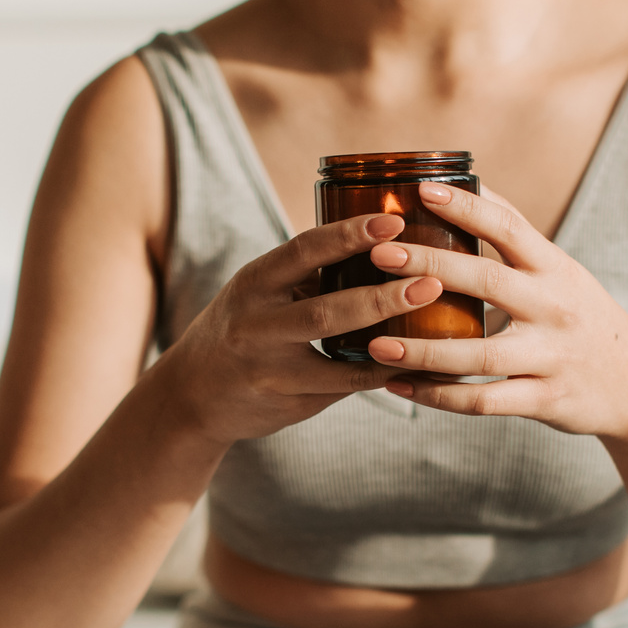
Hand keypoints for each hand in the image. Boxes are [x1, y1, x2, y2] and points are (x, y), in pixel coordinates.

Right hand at [158, 212, 442, 443]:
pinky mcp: (288, 404)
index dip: (349, 235)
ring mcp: (270, 371)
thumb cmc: (245, 325)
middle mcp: (255, 327)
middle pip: (324, 311)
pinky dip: (382, 376)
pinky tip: (418, 367)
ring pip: (336, 361)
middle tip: (431, 282)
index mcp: (254, 283)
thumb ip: (309, 271)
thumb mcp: (262, 289)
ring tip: (434, 335)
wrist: (194, 393)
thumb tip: (386, 238)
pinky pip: (344, 389)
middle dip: (381, 297)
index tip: (394, 222)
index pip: (303, 251)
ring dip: (390, 347)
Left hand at [364, 183, 627, 438]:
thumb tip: (473, 181)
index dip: (467, 206)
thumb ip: (519, 236)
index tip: (422, 190)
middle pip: (485, 281)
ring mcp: (550, 356)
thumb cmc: (585, 318)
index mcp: (556, 269)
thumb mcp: (564, 272)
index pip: (510, 227)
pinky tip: (399, 386)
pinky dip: (438, 396)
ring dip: (422, 348)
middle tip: (379, 255)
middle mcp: (554, 308)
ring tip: (376, 341)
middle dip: (428, 265)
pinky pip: (484, 400)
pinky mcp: (545, 399)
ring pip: (478, 353)